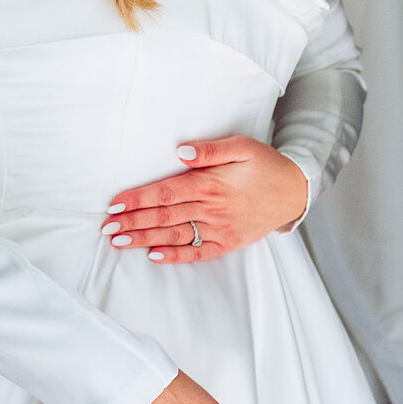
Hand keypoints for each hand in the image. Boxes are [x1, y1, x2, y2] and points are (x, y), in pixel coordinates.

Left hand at [101, 135, 307, 262]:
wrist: (296, 191)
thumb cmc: (266, 165)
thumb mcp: (243, 147)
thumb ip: (211, 150)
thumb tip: (181, 151)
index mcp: (211, 183)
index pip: (166, 192)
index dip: (138, 198)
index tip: (115, 204)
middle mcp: (212, 209)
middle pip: (164, 216)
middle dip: (133, 222)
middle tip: (106, 227)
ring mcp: (220, 229)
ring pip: (175, 235)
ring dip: (144, 239)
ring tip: (119, 241)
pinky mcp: (228, 243)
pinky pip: (197, 253)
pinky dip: (174, 256)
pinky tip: (153, 256)